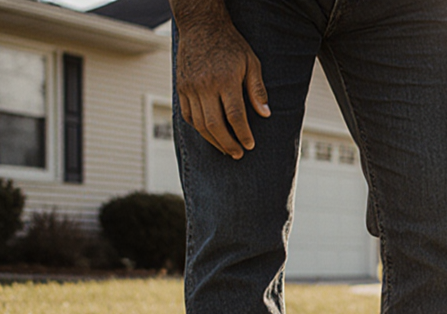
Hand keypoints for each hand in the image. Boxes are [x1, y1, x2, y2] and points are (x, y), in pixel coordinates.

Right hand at [176, 18, 269, 159]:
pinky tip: (210, 135)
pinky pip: (187, 116)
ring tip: (226, 149)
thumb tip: (265, 114)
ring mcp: (190, 88)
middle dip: (228, 143)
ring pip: (199, 124)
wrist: (201, 27)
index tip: (250, 145)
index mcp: (225, 79)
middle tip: (238, 154)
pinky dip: (199, 128)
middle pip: (215, 125)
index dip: (243, 134)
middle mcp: (205, 85)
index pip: (235, 115)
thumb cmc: (231, 45)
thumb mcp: (251, 62)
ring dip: (213, 141)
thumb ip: (257, 89)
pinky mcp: (180, 88)